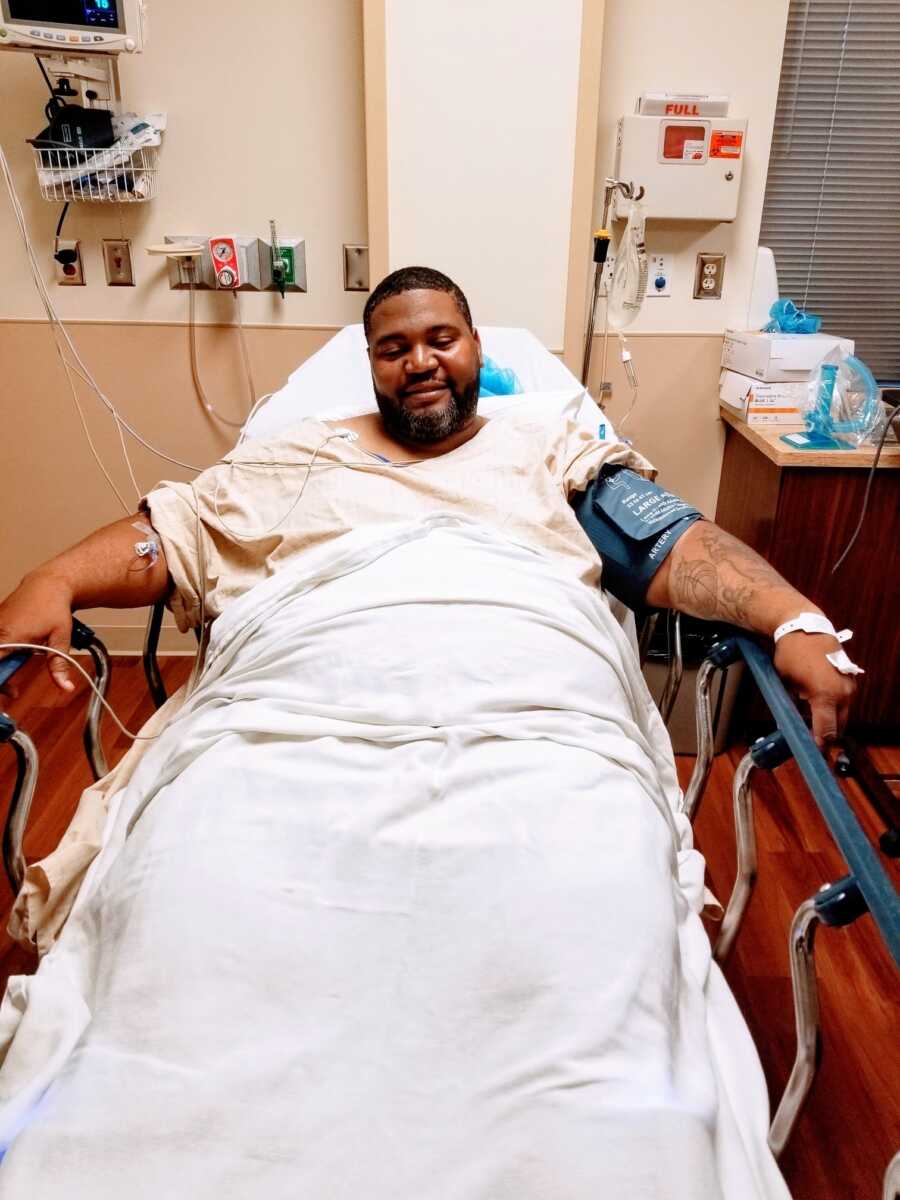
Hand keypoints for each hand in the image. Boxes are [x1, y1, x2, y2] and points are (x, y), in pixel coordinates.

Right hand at [0, 571, 75, 694]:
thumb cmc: (54, 607)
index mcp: (8, 637)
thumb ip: (58, 665)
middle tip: (12, 690)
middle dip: (0, 679)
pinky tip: (10, 659)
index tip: (10, 692)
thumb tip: (65, 687)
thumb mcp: (60, 638)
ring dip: (0, 668)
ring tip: (12, 679)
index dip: (0, 683)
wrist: (48, 583)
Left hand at [773, 632, 856, 747]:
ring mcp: (849, 687)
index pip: (826, 731)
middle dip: (825, 737)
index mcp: (826, 695)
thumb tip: (791, 728)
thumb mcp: (785, 683)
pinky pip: (843, 704)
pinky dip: (833, 710)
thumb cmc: (791, 654)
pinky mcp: (850, 681)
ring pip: (843, 716)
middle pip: (838, 727)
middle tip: (811, 745)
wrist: (805, 627)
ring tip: (813, 727)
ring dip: (830, 723)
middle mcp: (843, 693)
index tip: (812, 755)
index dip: (819, 746)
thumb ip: (792, 707)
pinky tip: (818, 710)